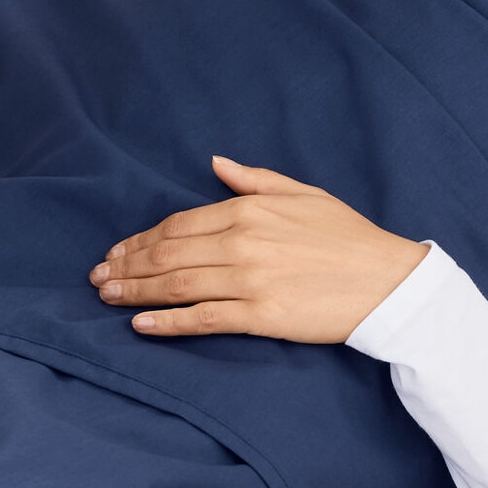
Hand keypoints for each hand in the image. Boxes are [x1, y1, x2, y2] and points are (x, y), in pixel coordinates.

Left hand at [90, 157, 429, 341]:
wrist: (388, 282)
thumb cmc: (349, 237)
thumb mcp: (303, 193)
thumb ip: (255, 179)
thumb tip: (216, 163)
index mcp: (249, 209)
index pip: (178, 225)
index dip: (142, 239)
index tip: (118, 252)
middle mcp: (243, 242)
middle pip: (168, 254)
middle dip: (128, 265)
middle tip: (99, 278)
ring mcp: (250, 280)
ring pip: (177, 285)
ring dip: (136, 291)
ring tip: (109, 298)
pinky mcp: (261, 316)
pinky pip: (203, 319)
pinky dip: (167, 322)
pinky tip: (141, 324)